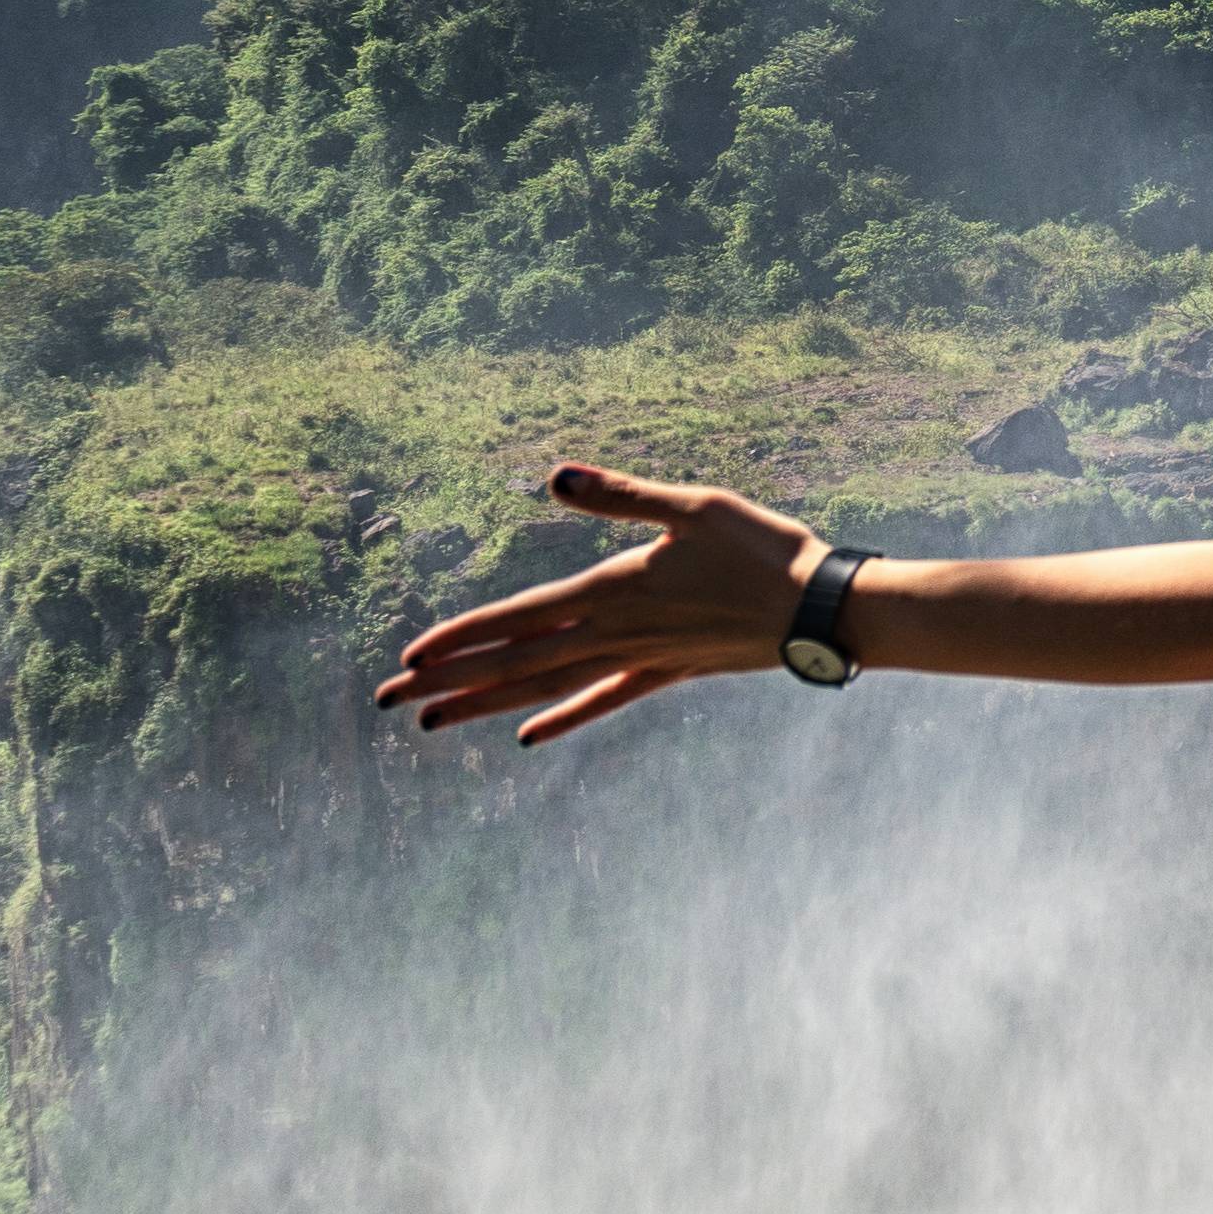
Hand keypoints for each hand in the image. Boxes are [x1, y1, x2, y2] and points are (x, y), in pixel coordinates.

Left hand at [374, 463, 816, 743]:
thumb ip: (621, 494)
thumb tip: (555, 475)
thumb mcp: (693, 506)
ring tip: (435, 723)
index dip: (462, 636)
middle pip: (517, 662)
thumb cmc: (764, 548)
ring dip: (488, 705)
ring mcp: (640, 660)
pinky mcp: (668, 674)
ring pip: (548, 688)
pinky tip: (529, 738)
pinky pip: (605, 701)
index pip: (519, 617)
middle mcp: (615, 633)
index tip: (408, 659)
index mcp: (613, 588)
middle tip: (390, 703)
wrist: (822, 608)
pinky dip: (565, 719)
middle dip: (451, 681)